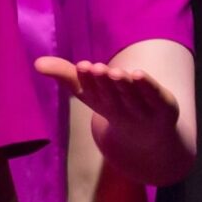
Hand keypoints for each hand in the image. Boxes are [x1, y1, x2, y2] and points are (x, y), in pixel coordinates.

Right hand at [36, 58, 180, 133]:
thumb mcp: (90, 91)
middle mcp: (120, 110)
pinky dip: (148, 88)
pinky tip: (140, 75)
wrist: (148, 138)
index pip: (92, 93)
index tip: (81, 67)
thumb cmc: (114, 106)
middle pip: (111, 96)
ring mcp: (143, 112)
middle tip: (93, 68)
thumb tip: (37, 63)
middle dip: (102, 82)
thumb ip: (66, 75)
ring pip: (131, 97)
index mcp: (101, 104)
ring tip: (115, 72)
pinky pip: (156, 98)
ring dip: (123, 85)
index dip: (87, 81)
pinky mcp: (165, 109)